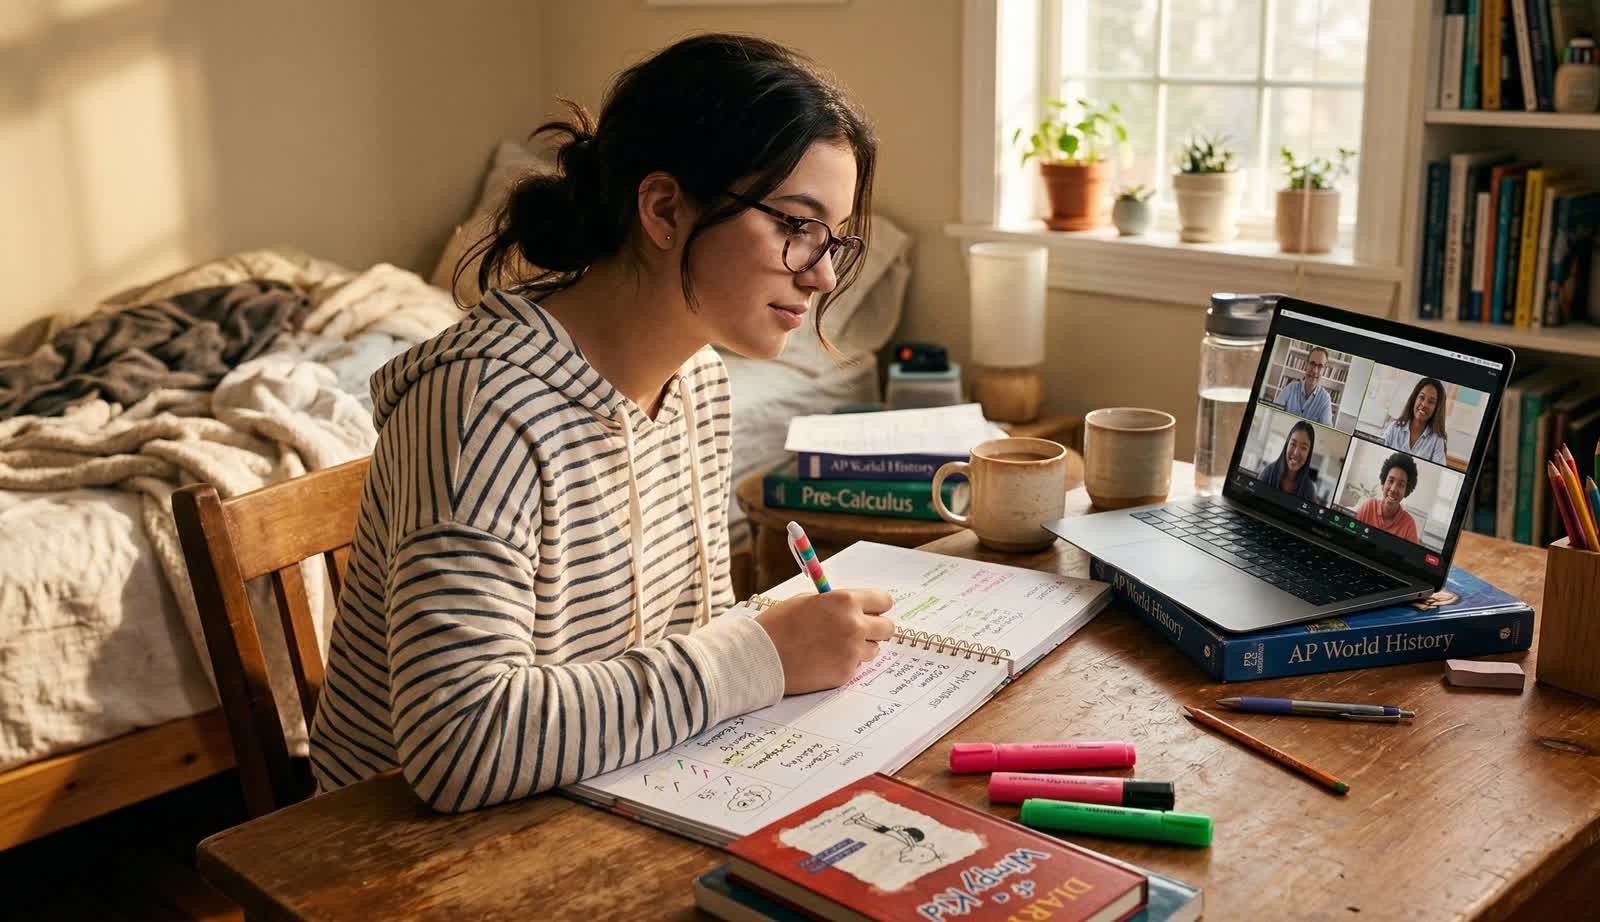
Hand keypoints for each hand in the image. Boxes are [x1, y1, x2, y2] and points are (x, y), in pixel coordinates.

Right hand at [755, 589, 895, 694]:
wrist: (761, 657)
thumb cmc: (779, 625)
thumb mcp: (808, 601)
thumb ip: (836, 603)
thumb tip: (855, 607)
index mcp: (845, 601)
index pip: (884, 601)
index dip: (877, 606)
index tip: (872, 611)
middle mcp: (854, 625)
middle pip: (887, 628)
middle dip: (875, 629)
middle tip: (858, 631)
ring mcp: (852, 652)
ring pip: (874, 650)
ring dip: (861, 648)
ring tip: (834, 646)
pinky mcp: (845, 673)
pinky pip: (856, 666)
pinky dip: (844, 663)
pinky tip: (823, 660)